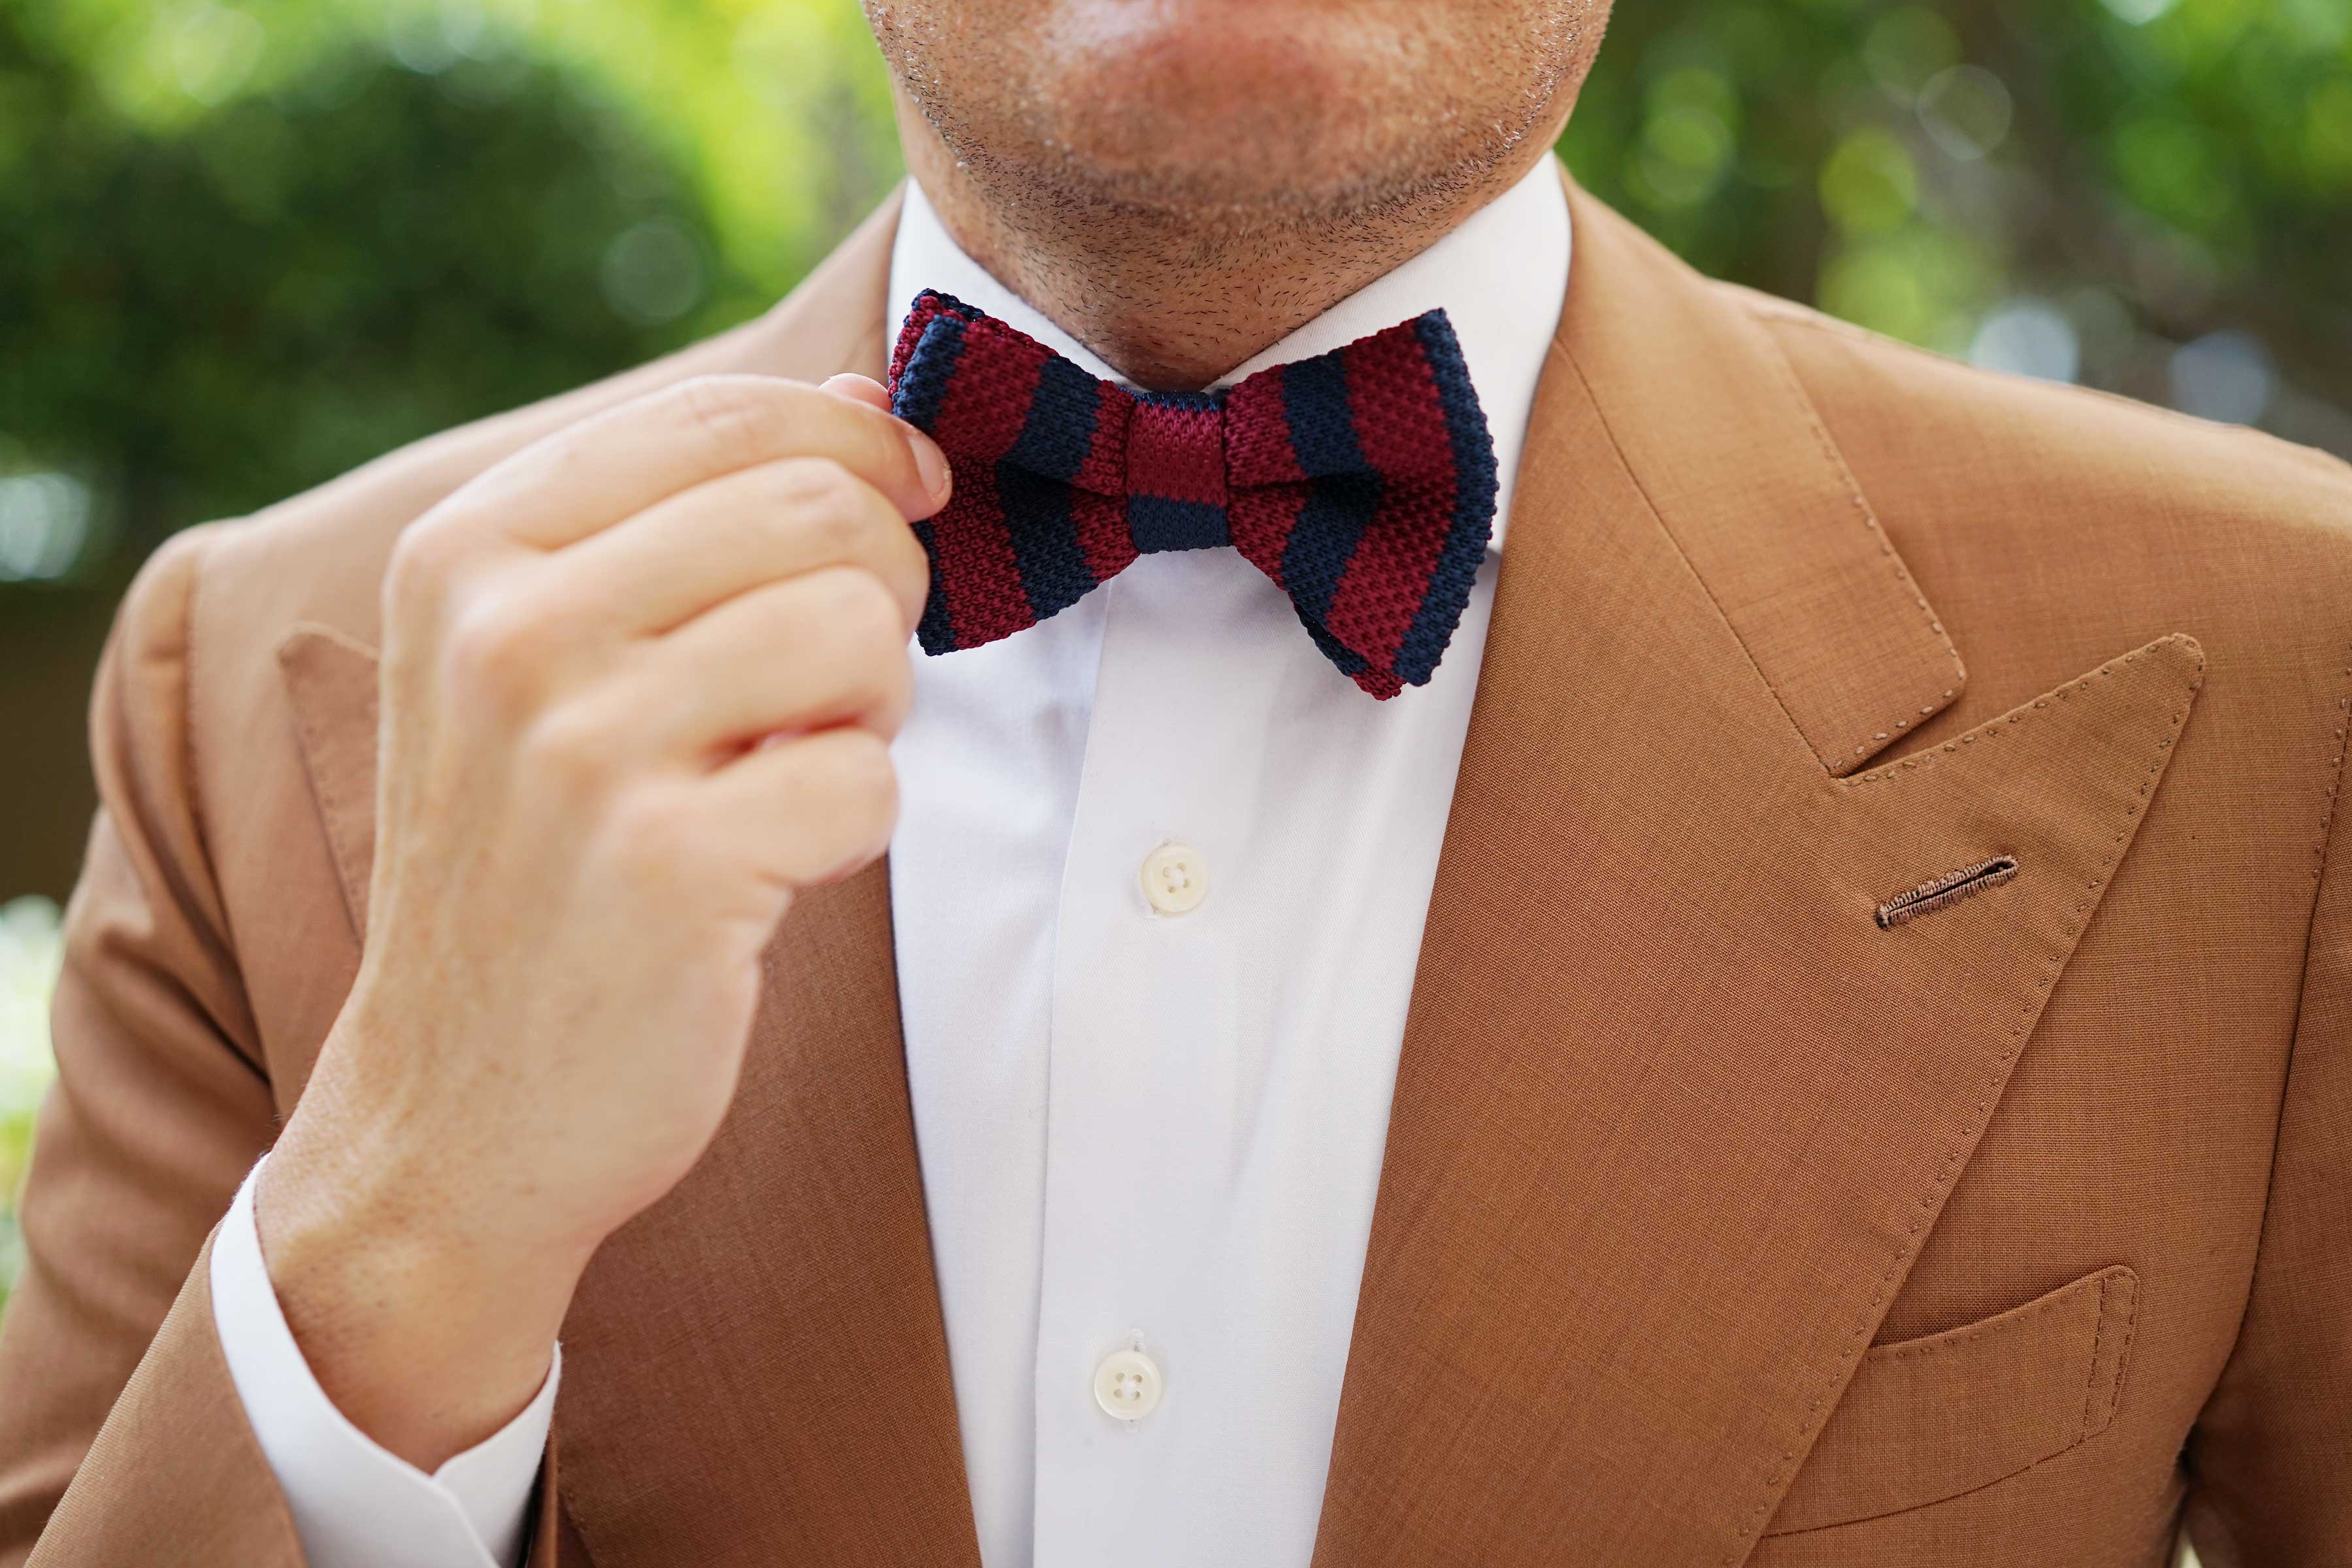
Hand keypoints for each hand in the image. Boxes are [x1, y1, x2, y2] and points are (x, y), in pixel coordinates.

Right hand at [254, 372, 944, 1468]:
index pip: (724, 416)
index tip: (907, 495)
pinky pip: (869, 784)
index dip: (858, 444)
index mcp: (469, 552)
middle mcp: (506, 630)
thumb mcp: (544, 667)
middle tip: (840, 677)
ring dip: (873, 710)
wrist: (456, 1113)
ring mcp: (578, 749)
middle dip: (881, 586)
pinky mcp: (665, 868)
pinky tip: (773, 865)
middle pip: (818, 508)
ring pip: (861, 631)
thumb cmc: (534, 869)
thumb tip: (863, 402)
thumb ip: (686, 523)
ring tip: (791, 767)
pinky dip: (855, 829)